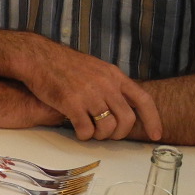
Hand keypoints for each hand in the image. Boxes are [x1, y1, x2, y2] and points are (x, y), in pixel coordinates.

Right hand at [12, 38, 163, 140]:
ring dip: (101, 136)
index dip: (153, 120)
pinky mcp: (71, 103)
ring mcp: (89, 94)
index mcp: (114, 76)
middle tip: (109, 135)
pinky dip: (84, 135)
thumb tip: (122, 105)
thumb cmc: (64, 65)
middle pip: (127, 119)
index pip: (143, 100)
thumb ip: (111, 84)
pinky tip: (78, 130)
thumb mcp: (96, 68)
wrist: (38, 58)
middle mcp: (106, 85)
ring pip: (107, 127)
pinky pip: (86, 130)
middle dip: (120, 133)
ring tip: (91, 132)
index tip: (155, 135)